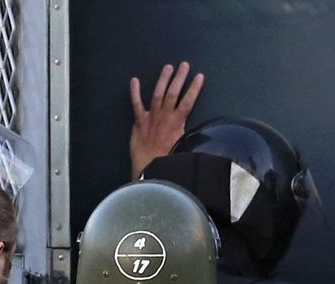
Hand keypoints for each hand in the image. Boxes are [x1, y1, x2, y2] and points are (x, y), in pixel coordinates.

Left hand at [129, 61, 204, 179]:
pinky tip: (134, 81)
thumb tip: (198, 132)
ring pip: (158, 94)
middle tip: (184, 65)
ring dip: (163, 79)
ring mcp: (151, 117)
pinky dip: (134, 92)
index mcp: (176, 123)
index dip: (194, 88)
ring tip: (168, 67)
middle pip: (173, 93)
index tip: (199, 76)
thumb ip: (187, 134)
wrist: (149, 167)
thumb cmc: (167, 160)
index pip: (188, 101)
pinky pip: (136, 104)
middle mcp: (164, 116)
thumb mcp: (183, 147)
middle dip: (179, 78)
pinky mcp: (139, 122)